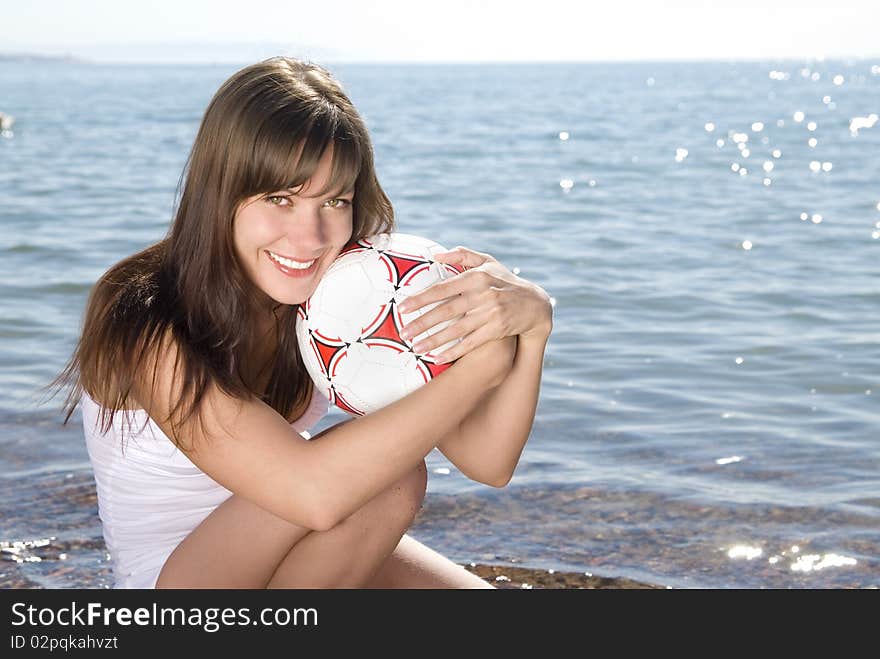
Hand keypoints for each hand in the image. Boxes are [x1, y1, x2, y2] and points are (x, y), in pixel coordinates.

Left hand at [398, 246, 552, 362]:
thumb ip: (462, 255)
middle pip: (446, 311)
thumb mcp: (488, 262)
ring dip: (433, 340)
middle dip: (422, 323)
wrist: (534, 304)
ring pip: (456, 330)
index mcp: (476, 276)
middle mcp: (483, 294)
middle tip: (402, 333)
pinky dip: (453, 352)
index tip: (402, 308)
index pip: (442, 289)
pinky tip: (437, 358)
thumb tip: (435, 256)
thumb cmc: (505, 281)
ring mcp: (491, 313)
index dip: (421, 299)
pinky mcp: (497, 330)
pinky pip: (470, 343)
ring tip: (415, 347)